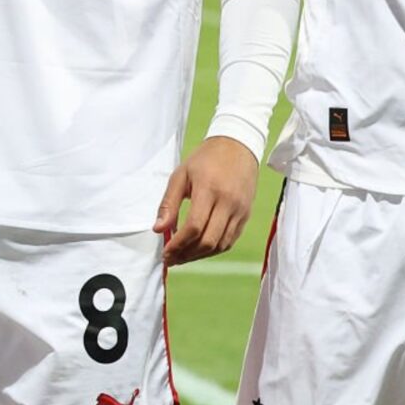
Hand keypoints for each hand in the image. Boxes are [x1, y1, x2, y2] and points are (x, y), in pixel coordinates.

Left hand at [154, 133, 254, 265]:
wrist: (238, 146)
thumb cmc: (206, 159)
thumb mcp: (181, 174)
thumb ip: (169, 203)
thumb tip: (159, 229)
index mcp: (209, 189)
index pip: (194, 227)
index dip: (178, 244)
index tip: (166, 252)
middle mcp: (228, 202)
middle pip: (208, 241)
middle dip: (187, 254)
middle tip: (172, 258)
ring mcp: (240, 210)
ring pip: (220, 245)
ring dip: (200, 256)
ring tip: (183, 256)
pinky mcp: (246, 214)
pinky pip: (230, 240)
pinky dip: (214, 249)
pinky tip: (200, 248)